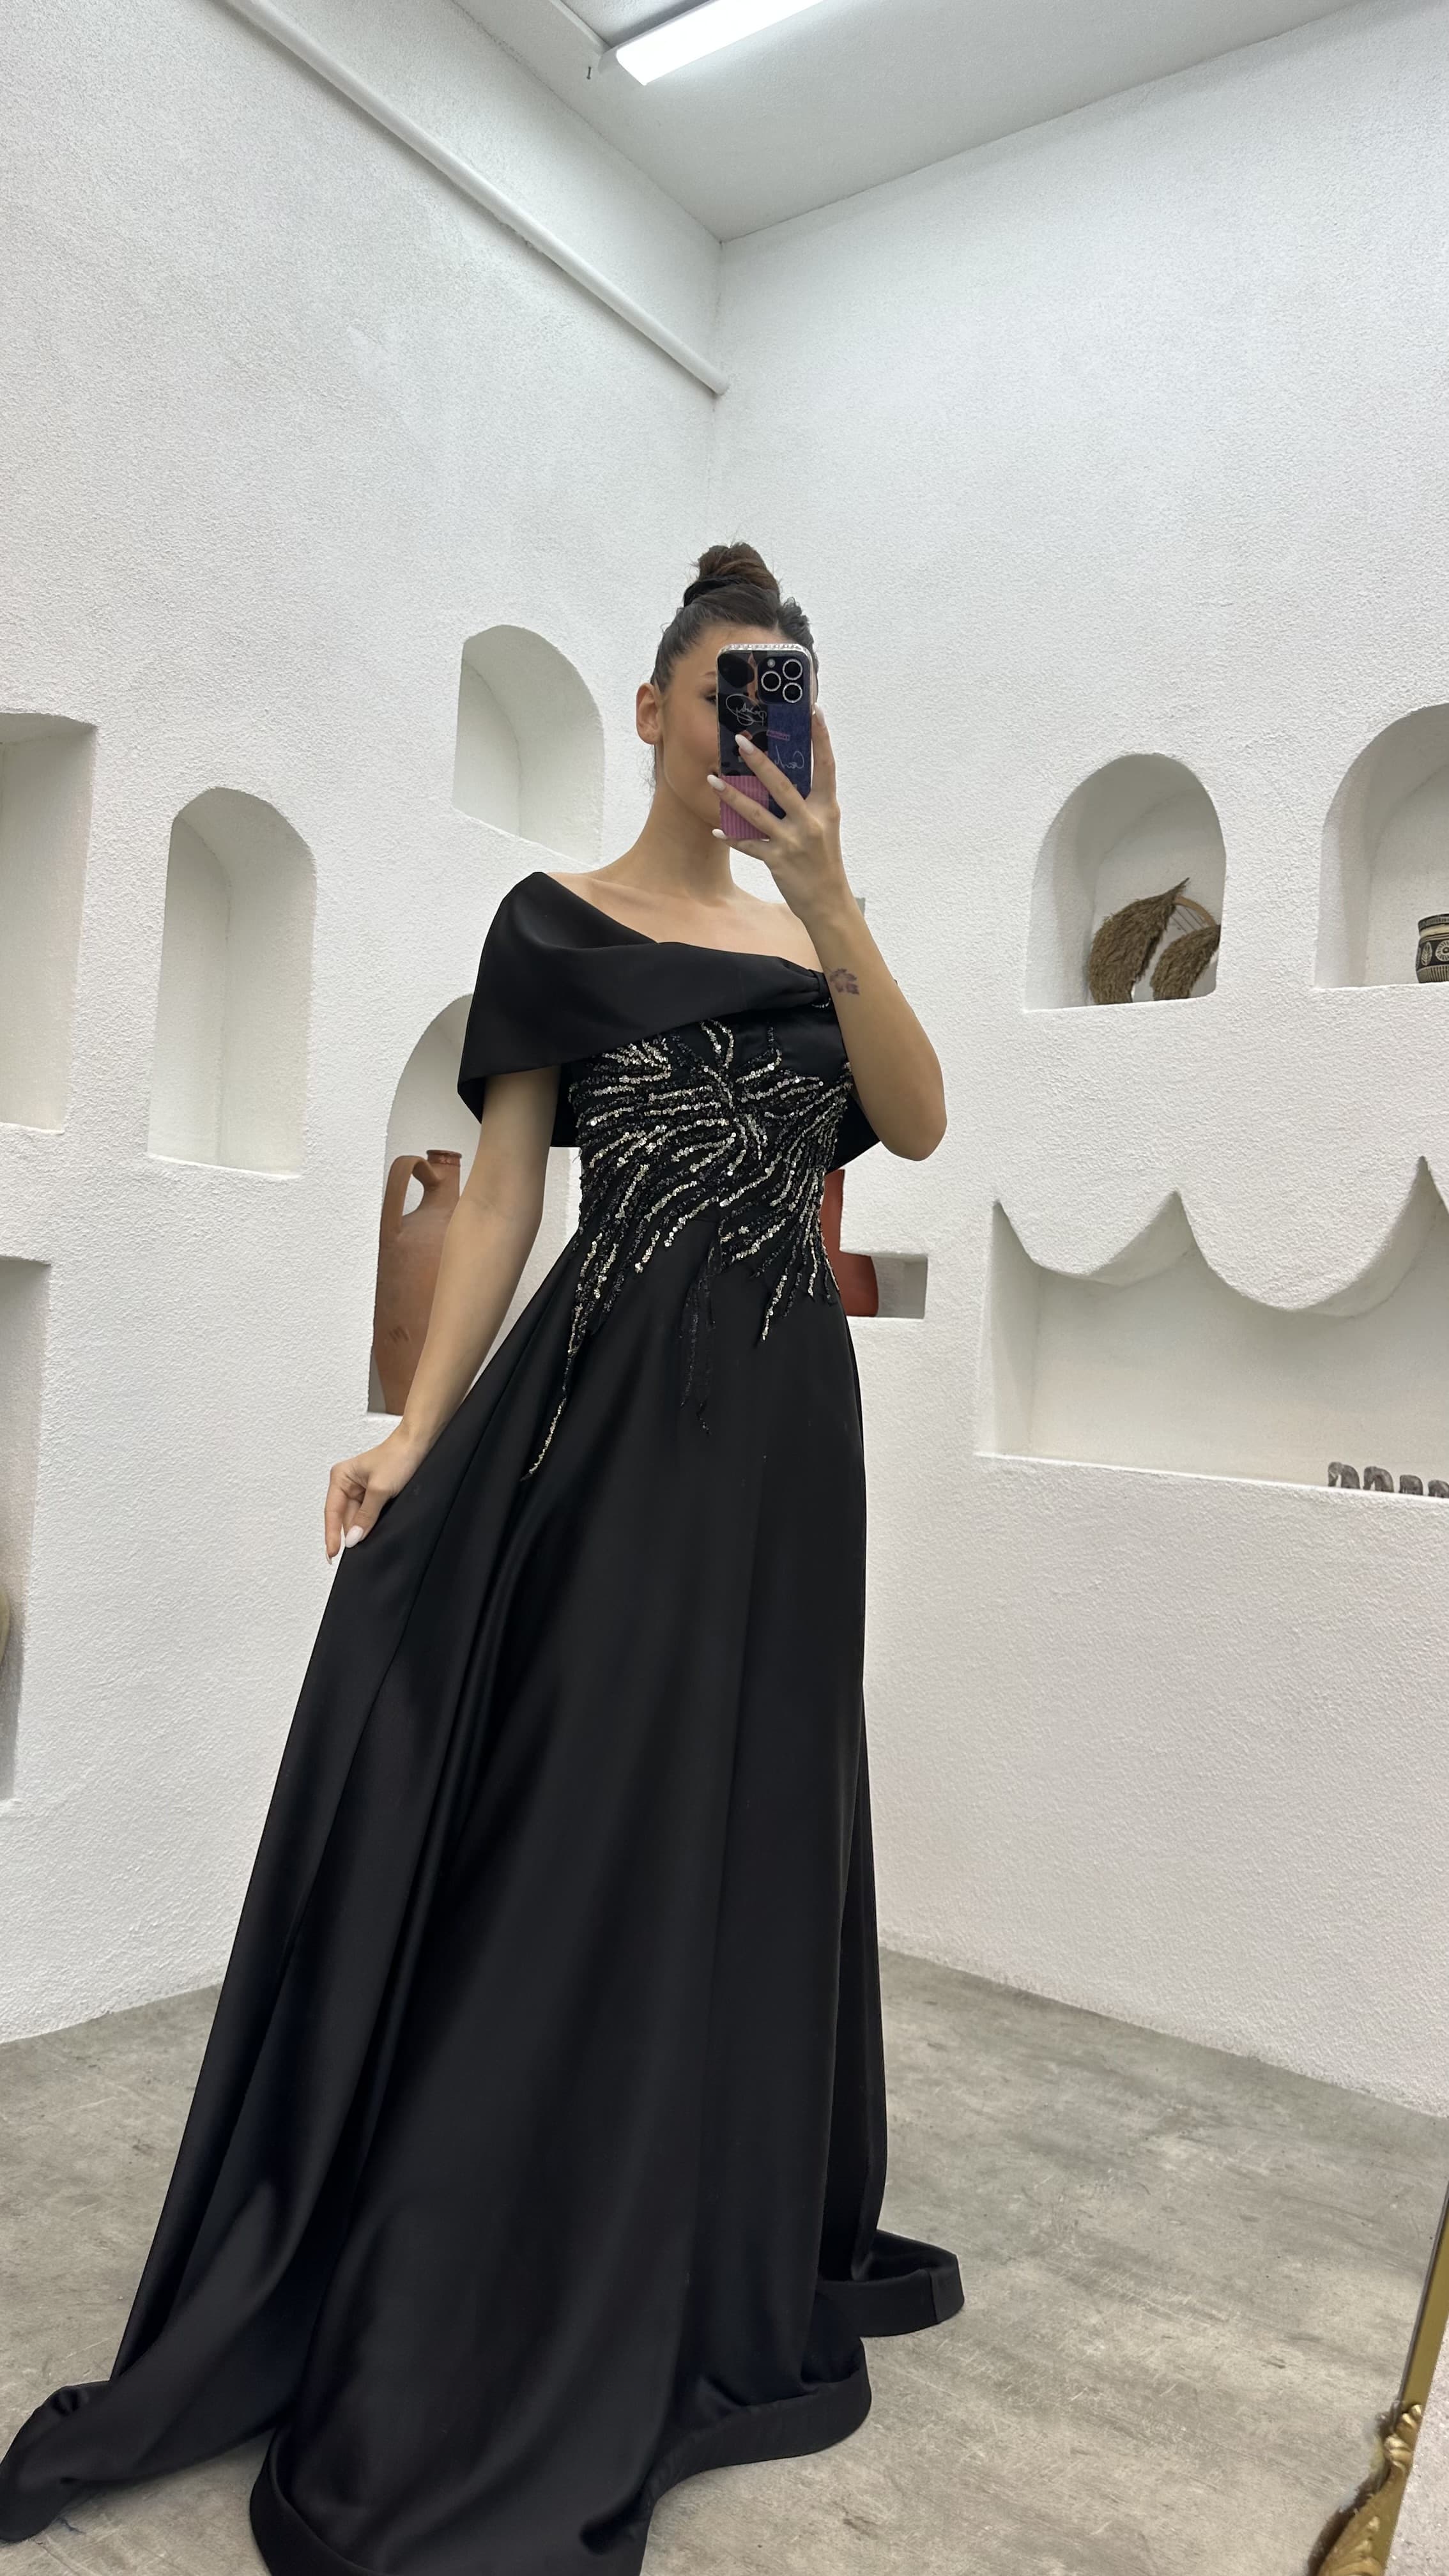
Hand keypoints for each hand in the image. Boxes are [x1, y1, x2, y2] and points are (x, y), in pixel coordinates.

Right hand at [324, 1427, 429, 1558]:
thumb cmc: (398, 1456)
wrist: (420, 1444)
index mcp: (340, 1477)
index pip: (332, 1512)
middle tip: (360, 1552)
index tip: (333, 1554)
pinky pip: (368, 1515)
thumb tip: (353, 1539)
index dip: (332, 1535)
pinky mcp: (375, 1494)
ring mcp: (361, 1490)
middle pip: (345, 1518)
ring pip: (357, 1518)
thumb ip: (365, 1516)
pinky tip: (377, 1531)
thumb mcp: (380, 1489)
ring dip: (363, 1529)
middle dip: (352, 1533)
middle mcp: (348, 1483)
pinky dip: (372, 1524)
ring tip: (370, 1540)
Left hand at [708, 706, 849, 923]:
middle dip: (759, 762)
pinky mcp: (777, 860)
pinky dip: (732, 837)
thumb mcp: (824, 826)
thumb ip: (808, 803)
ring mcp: (793, 841)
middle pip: (782, 784)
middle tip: (741, 741)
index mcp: (826, 808)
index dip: (821, 738)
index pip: (826, 766)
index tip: (814, 711)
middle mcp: (811, 822)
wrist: (828, 902)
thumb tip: (781, 776)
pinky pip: (749, 844)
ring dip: (732, 796)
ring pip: (757, 813)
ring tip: (713, 779)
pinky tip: (716, 830)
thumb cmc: (824, 860)